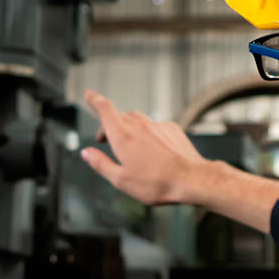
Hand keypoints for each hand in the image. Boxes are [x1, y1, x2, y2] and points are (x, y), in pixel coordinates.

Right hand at [80, 90, 210, 205]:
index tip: (89, 95)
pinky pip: (154, 126)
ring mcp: (157, 124)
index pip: (105, 109)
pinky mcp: (171, 128)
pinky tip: (152, 151)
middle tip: (106, 141)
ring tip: (130, 148)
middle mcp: (139, 125)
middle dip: (109, 125)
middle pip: (119, 116)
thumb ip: (100, 164)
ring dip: (128, 128)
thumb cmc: (157, 183)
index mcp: (123, 136)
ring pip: (137, 120)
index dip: (94, 100)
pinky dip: (148, 133)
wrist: (192, 179)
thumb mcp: (121, 180)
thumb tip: (86, 153)